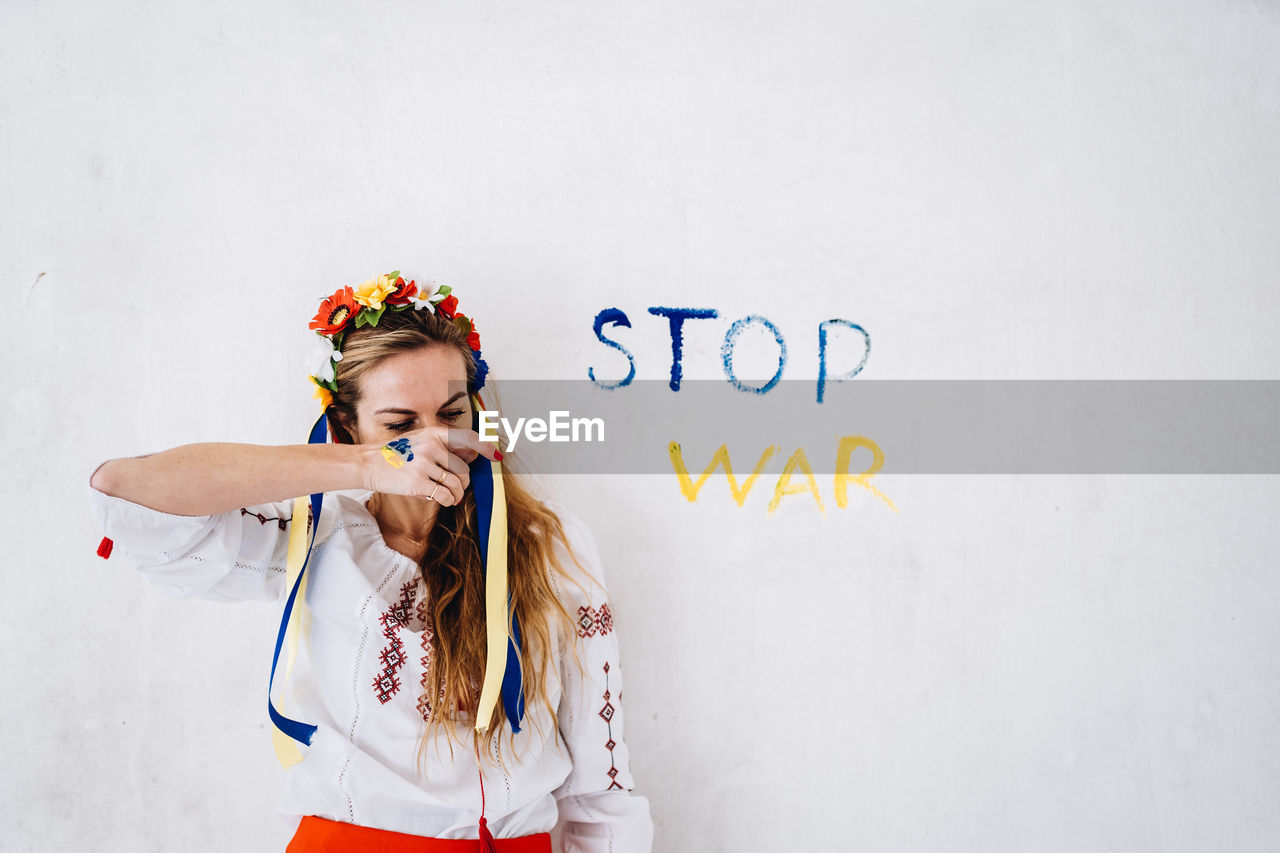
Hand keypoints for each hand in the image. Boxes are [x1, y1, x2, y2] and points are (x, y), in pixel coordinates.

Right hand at [361, 425, 501, 505]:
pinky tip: (446, 501)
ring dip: (457, 494)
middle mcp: (430, 446)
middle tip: (458, 488)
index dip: (485, 446)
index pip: (468, 437)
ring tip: (452, 497)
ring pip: (456, 484)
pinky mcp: (418, 483)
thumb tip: (474, 453)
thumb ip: (446, 447)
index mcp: (433, 433)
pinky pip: (445, 495)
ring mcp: (424, 464)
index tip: (497, 455)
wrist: (369, 464)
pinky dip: (449, 501)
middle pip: (463, 468)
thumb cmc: (397, 454)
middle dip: (464, 482)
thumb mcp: (421, 441)